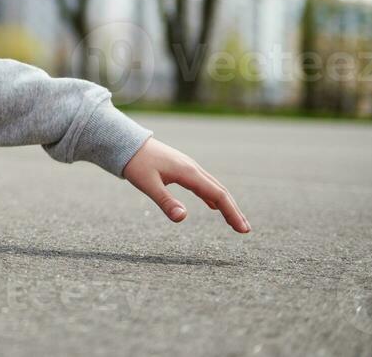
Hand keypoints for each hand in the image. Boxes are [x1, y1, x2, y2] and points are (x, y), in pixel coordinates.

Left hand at [122, 137, 249, 232]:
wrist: (125, 141)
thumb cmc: (135, 163)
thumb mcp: (147, 184)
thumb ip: (166, 201)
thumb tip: (183, 218)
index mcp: (188, 172)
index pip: (218, 195)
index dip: (232, 213)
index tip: (243, 229)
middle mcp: (192, 168)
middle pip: (220, 191)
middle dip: (234, 210)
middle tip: (245, 230)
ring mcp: (188, 167)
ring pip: (213, 187)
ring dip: (225, 204)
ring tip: (234, 221)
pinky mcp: (181, 168)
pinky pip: (202, 184)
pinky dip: (212, 196)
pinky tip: (213, 206)